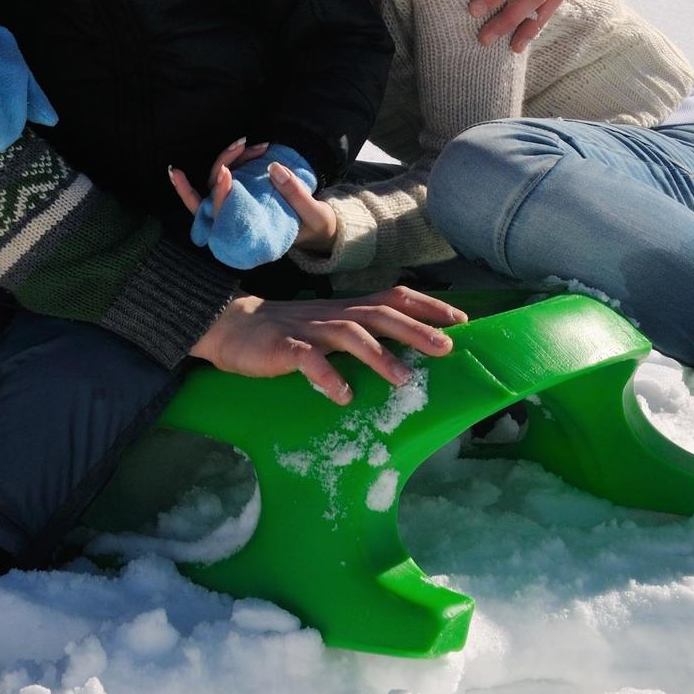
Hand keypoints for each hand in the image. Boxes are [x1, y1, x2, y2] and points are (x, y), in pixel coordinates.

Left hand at [168, 142, 338, 262]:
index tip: (226, 172)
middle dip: (221, 166)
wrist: (320, 228)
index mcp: (249, 237)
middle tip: (240, 145)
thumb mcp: (315, 215)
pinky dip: (239, 158)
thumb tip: (274, 167)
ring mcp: (237, 206)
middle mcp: (236, 223)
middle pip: (211, 195)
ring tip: (254, 144)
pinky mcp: (243, 192)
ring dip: (231, 158)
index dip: (218, 195)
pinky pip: (231, 174)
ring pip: (218, 181)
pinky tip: (255, 147)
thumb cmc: (316, 227)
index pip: (221, 218)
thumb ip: (296, 194)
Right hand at [189, 286, 469, 403]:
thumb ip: (361, 333)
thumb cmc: (287, 332)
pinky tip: (342, 395)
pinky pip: (308, 360)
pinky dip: (327, 376)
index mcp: (347, 309)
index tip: (461, 320)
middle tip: (447, 348)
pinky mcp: (284, 347)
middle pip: (380, 315)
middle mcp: (333, 314)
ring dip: (379, 355)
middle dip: (416, 330)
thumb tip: (405, 351)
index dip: (427, 307)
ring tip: (405, 378)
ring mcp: (309, 329)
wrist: (232, 326)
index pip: (393, 298)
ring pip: (350, 335)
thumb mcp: (329, 327)